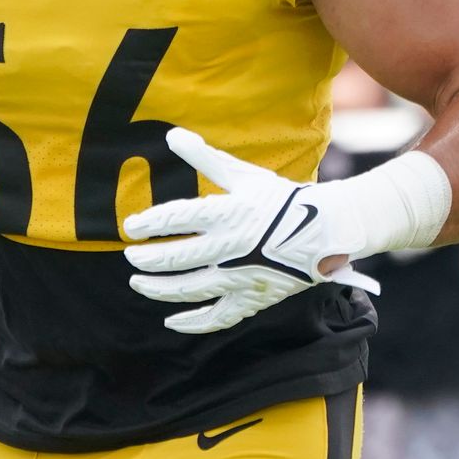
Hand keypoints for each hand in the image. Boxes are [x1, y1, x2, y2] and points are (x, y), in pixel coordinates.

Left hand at [122, 128, 445, 334]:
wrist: (327, 230)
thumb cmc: (281, 198)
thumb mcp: (243, 175)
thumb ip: (205, 158)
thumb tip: (171, 135)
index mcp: (228, 213)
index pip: (177, 217)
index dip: (150, 223)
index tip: (130, 227)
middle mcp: (231, 247)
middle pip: (178, 257)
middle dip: (148, 259)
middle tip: (130, 256)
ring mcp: (242, 276)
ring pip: (192, 289)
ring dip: (160, 289)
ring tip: (137, 283)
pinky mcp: (254, 297)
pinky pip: (219, 317)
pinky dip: (194, 323)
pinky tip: (172, 322)